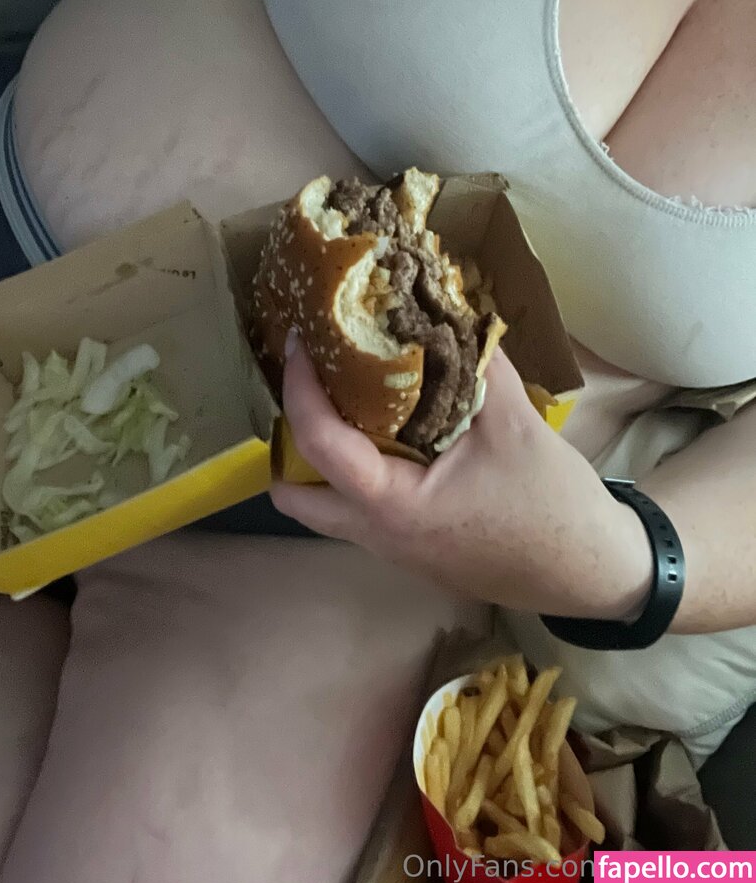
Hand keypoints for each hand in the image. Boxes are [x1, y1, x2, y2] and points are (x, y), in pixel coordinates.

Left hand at [271, 335, 652, 619]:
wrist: (593, 574)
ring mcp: (394, 551)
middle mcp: (379, 535)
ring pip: (327, 507)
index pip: (318, 446)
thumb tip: (446, 309)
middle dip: (289, 443)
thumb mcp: (515, 423)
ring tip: (346, 400)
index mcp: (394, 505)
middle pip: (296, 497)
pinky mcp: (415, 552)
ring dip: (322, 459)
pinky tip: (392, 434)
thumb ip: (476, 365)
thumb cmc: (551, 504)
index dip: (299, 390)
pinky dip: (358, 472)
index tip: (299, 344)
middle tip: (313, 387)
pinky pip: (361, 511)